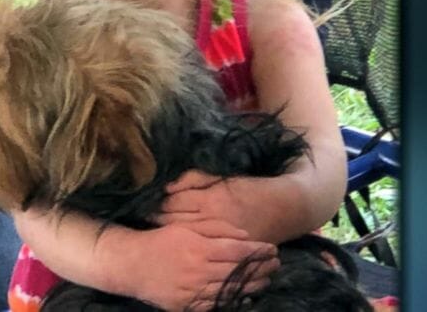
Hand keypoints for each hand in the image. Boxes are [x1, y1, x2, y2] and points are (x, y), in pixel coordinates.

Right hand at [107, 220, 279, 310]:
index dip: (258, 251)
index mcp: (200, 248)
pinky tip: (245, 296)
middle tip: (276, 264)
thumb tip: (245, 235)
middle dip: (261, 268)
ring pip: (231, 290)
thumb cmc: (160, 241)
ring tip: (266, 279)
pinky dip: (233, 300)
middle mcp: (199, 271)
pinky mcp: (187, 306)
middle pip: (238, 271)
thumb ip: (216, 228)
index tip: (272, 248)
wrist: (132, 265)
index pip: (238, 251)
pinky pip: (216, 305)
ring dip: (252, 285)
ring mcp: (193, 291)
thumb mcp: (186, 227)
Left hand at [154, 170, 302, 242]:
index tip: (144, 200)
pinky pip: (199, 248)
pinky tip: (176, 242)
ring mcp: (219, 238)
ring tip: (154, 227)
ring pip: (183, 235)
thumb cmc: (252, 189)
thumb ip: (194, 179)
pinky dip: (185, 244)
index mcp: (211, 198)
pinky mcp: (226, 249)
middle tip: (142, 215)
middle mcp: (213, 220)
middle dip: (156, 217)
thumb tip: (167, 185)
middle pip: (174, 220)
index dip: (156, 202)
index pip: (173, 202)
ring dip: (166, 231)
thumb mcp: (223, 177)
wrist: (284, 209)